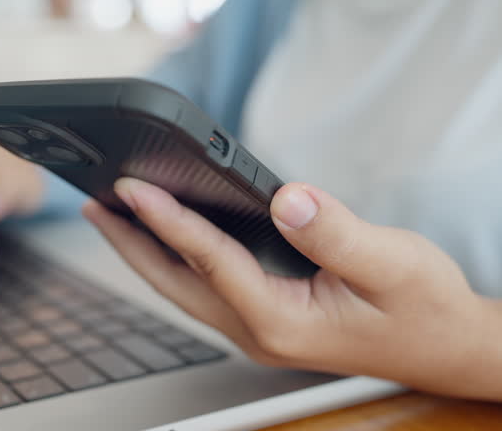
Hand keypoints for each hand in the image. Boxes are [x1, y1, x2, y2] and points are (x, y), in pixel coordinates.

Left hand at [83, 178, 501, 400]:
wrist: (444, 347)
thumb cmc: (424, 308)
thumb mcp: (393, 264)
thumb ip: (337, 233)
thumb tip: (287, 197)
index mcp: (281, 320)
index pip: (209, 262)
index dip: (167, 220)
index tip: (130, 187)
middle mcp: (256, 330)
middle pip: (175, 281)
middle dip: (130, 242)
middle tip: (92, 203)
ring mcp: (255, 328)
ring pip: (182, 287)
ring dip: (144, 250)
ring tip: (113, 215)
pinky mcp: (262, 317)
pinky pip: (202, 285)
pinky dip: (175, 256)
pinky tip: (165, 235)